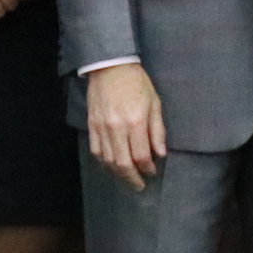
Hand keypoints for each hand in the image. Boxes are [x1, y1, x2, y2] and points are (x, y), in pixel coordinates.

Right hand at [85, 62, 169, 190]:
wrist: (111, 67)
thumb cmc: (137, 84)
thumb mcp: (155, 104)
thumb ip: (158, 131)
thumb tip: (161, 154)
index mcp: (135, 122)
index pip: (141, 155)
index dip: (147, 168)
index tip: (152, 172)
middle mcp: (117, 128)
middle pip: (123, 163)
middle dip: (132, 178)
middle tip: (139, 186)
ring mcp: (102, 127)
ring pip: (108, 161)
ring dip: (118, 174)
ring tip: (127, 178)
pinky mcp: (91, 125)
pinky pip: (96, 151)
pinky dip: (104, 162)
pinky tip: (112, 166)